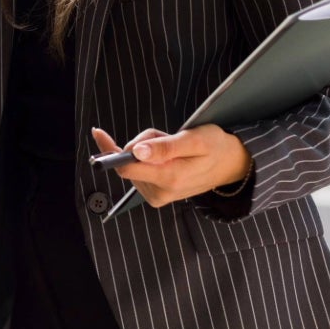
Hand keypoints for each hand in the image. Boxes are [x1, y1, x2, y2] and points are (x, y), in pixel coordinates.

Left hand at [91, 125, 252, 207]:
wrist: (231, 164)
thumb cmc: (215, 147)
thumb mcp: (194, 140)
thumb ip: (165, 147)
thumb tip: (135, 151)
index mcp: (169, 178)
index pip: (126, 167)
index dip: (110, 149)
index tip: (99, 133)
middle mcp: (160, 192)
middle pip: (129, 161)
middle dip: (142, 142)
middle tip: (166, 136)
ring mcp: (158, 195)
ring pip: (135, 163)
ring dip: (148, 150)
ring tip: (172, 147)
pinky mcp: (157, 194)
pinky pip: (141, 170)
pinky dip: (150, 158)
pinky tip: (167, 156)